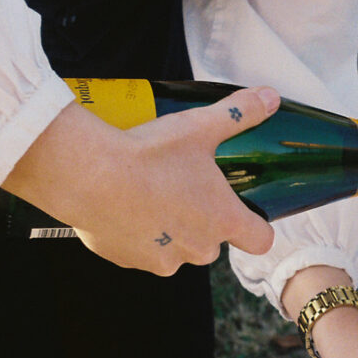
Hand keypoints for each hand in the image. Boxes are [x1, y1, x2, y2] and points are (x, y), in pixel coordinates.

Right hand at [3, 86, 280, 274]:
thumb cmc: (149, 153)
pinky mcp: (128, 260)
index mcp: (224, 221)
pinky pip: (141, 251)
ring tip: (151, 195)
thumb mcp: (200, 127)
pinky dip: (137, 234)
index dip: (257, 226)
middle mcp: (199, 248)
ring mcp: (163, 260)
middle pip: (213, 242)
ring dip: (170, 230)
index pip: (261, 240)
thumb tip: (271, 96)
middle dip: (203, 221)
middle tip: (183, 188)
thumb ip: (240, 113)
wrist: (86, 175)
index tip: (244, 211)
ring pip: (177, 248)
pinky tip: (125, 207)